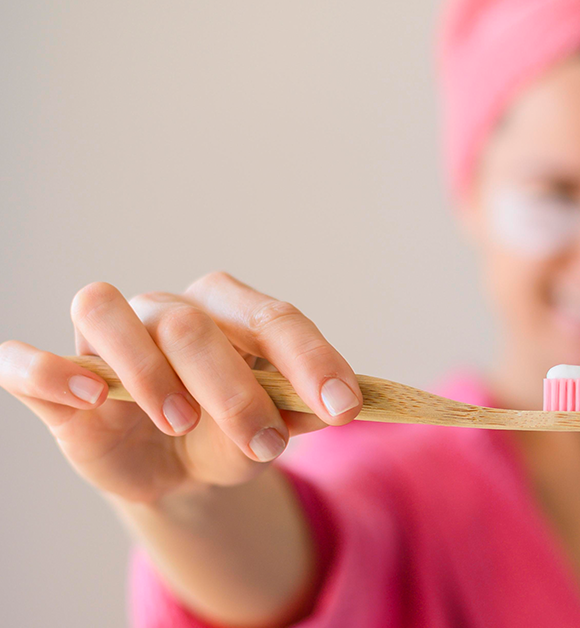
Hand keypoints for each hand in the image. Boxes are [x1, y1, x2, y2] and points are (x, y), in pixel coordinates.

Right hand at [0, 272, 362, 504]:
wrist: (177, 471)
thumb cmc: (227, 433)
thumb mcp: (269, 431)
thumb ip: (297, 415)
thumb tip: (335, 408)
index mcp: (229, 311)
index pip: (271, 316)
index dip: (311, 358)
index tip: (345, 407)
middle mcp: (167, 312)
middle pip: (190, 324)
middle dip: (234, 389)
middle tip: (264, 442)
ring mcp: (106, 342)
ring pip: (106, 311)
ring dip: (145, 368)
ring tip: (180, 420)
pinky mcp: (58, 384)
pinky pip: (28, 361)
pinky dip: (52, 371)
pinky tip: (92, 397)